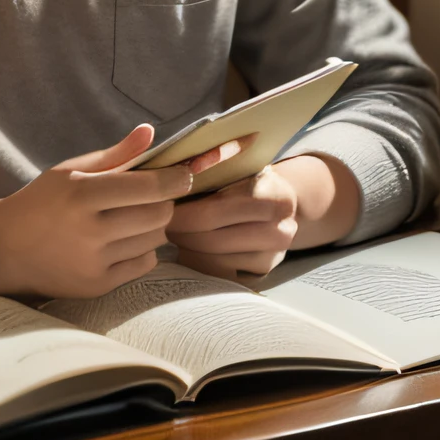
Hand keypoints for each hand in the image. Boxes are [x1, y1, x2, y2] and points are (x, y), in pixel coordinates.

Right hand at [0, 124, 193, 298]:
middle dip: (164, 202)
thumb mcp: (71, 171)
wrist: (4, 248)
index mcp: (82, 194)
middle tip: (153, 196)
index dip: (175, 179)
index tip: (184, 175)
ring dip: (153, 227)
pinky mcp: (97, 286)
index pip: (148, 187)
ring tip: (133, 218)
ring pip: (154, 241)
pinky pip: (143, 265)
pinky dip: (142, 251)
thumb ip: (116, 154)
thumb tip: (150, 132)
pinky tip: (122, 241)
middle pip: (159, 215)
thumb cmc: (41, 202)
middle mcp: (89, 231)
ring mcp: (93, 262)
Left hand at [166, 153, 361, 277]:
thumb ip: (211, 167)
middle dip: (179, 232)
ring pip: (213, 261)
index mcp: (274, 196)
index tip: (160, 207)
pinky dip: (198, 263)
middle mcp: (281, 230)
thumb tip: (169, 172)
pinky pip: (220, 276)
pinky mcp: (262, 274)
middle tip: (158, 224)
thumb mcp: (237, 164)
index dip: (182, 212)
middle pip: (211, 240)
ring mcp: (273, 257)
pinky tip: (188, 249)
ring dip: (185, 249)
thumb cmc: (247, 178)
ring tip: (171, 234)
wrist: (280, 204)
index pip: (215, 211)